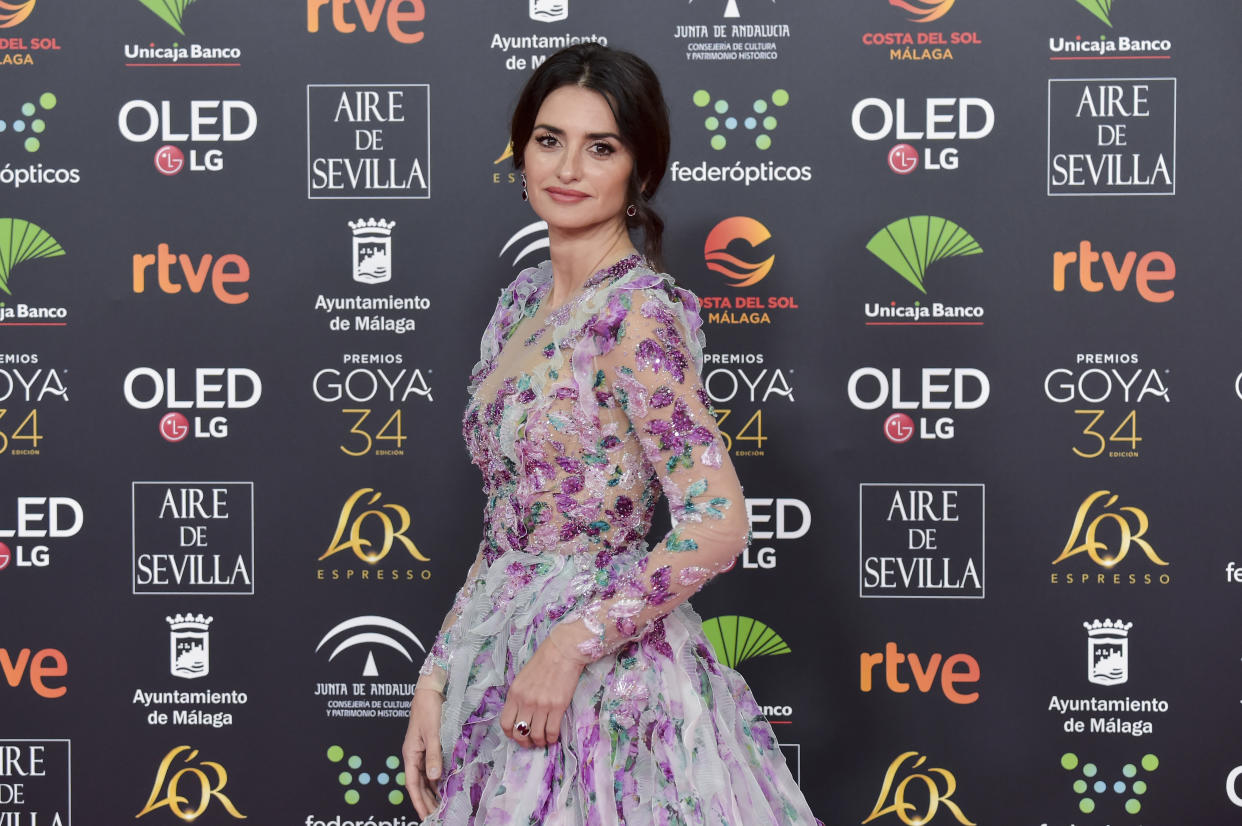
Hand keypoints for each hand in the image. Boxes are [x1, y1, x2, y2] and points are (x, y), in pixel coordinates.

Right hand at [402, 687, 444, 818]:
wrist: (430, 691)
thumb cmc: (428, 710)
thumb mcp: (432, 733)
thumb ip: (433, 755)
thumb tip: (434, 777)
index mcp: (410, 754)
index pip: (412, 784)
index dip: (418, 801)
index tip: (425, 815)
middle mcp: (414, 755)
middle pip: (418, 784)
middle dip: (425, 801)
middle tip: (436, 816)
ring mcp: (421, 752)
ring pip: (425, 778)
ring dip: (432, 792)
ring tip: (440, 806)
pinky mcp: (429, 747)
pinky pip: (431, 769)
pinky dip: (437, 780)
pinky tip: (444, 787)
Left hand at [500, 629, 586, 748]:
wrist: (562, 652)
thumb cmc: (544, 662)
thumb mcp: (523, 678)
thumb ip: (519, 696)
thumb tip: (521, 715)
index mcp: (514, 693)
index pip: (505, 723)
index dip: (510, 734)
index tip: (517, 736)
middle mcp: (525, 701)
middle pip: (520, 733)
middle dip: (524, 742)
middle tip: (530, 742)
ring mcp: (541, 705)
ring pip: (536, 735)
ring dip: (539, 742)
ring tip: (543, 740)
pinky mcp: (558, 706)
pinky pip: (551, 731)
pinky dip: (552, 738)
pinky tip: (553, 736)